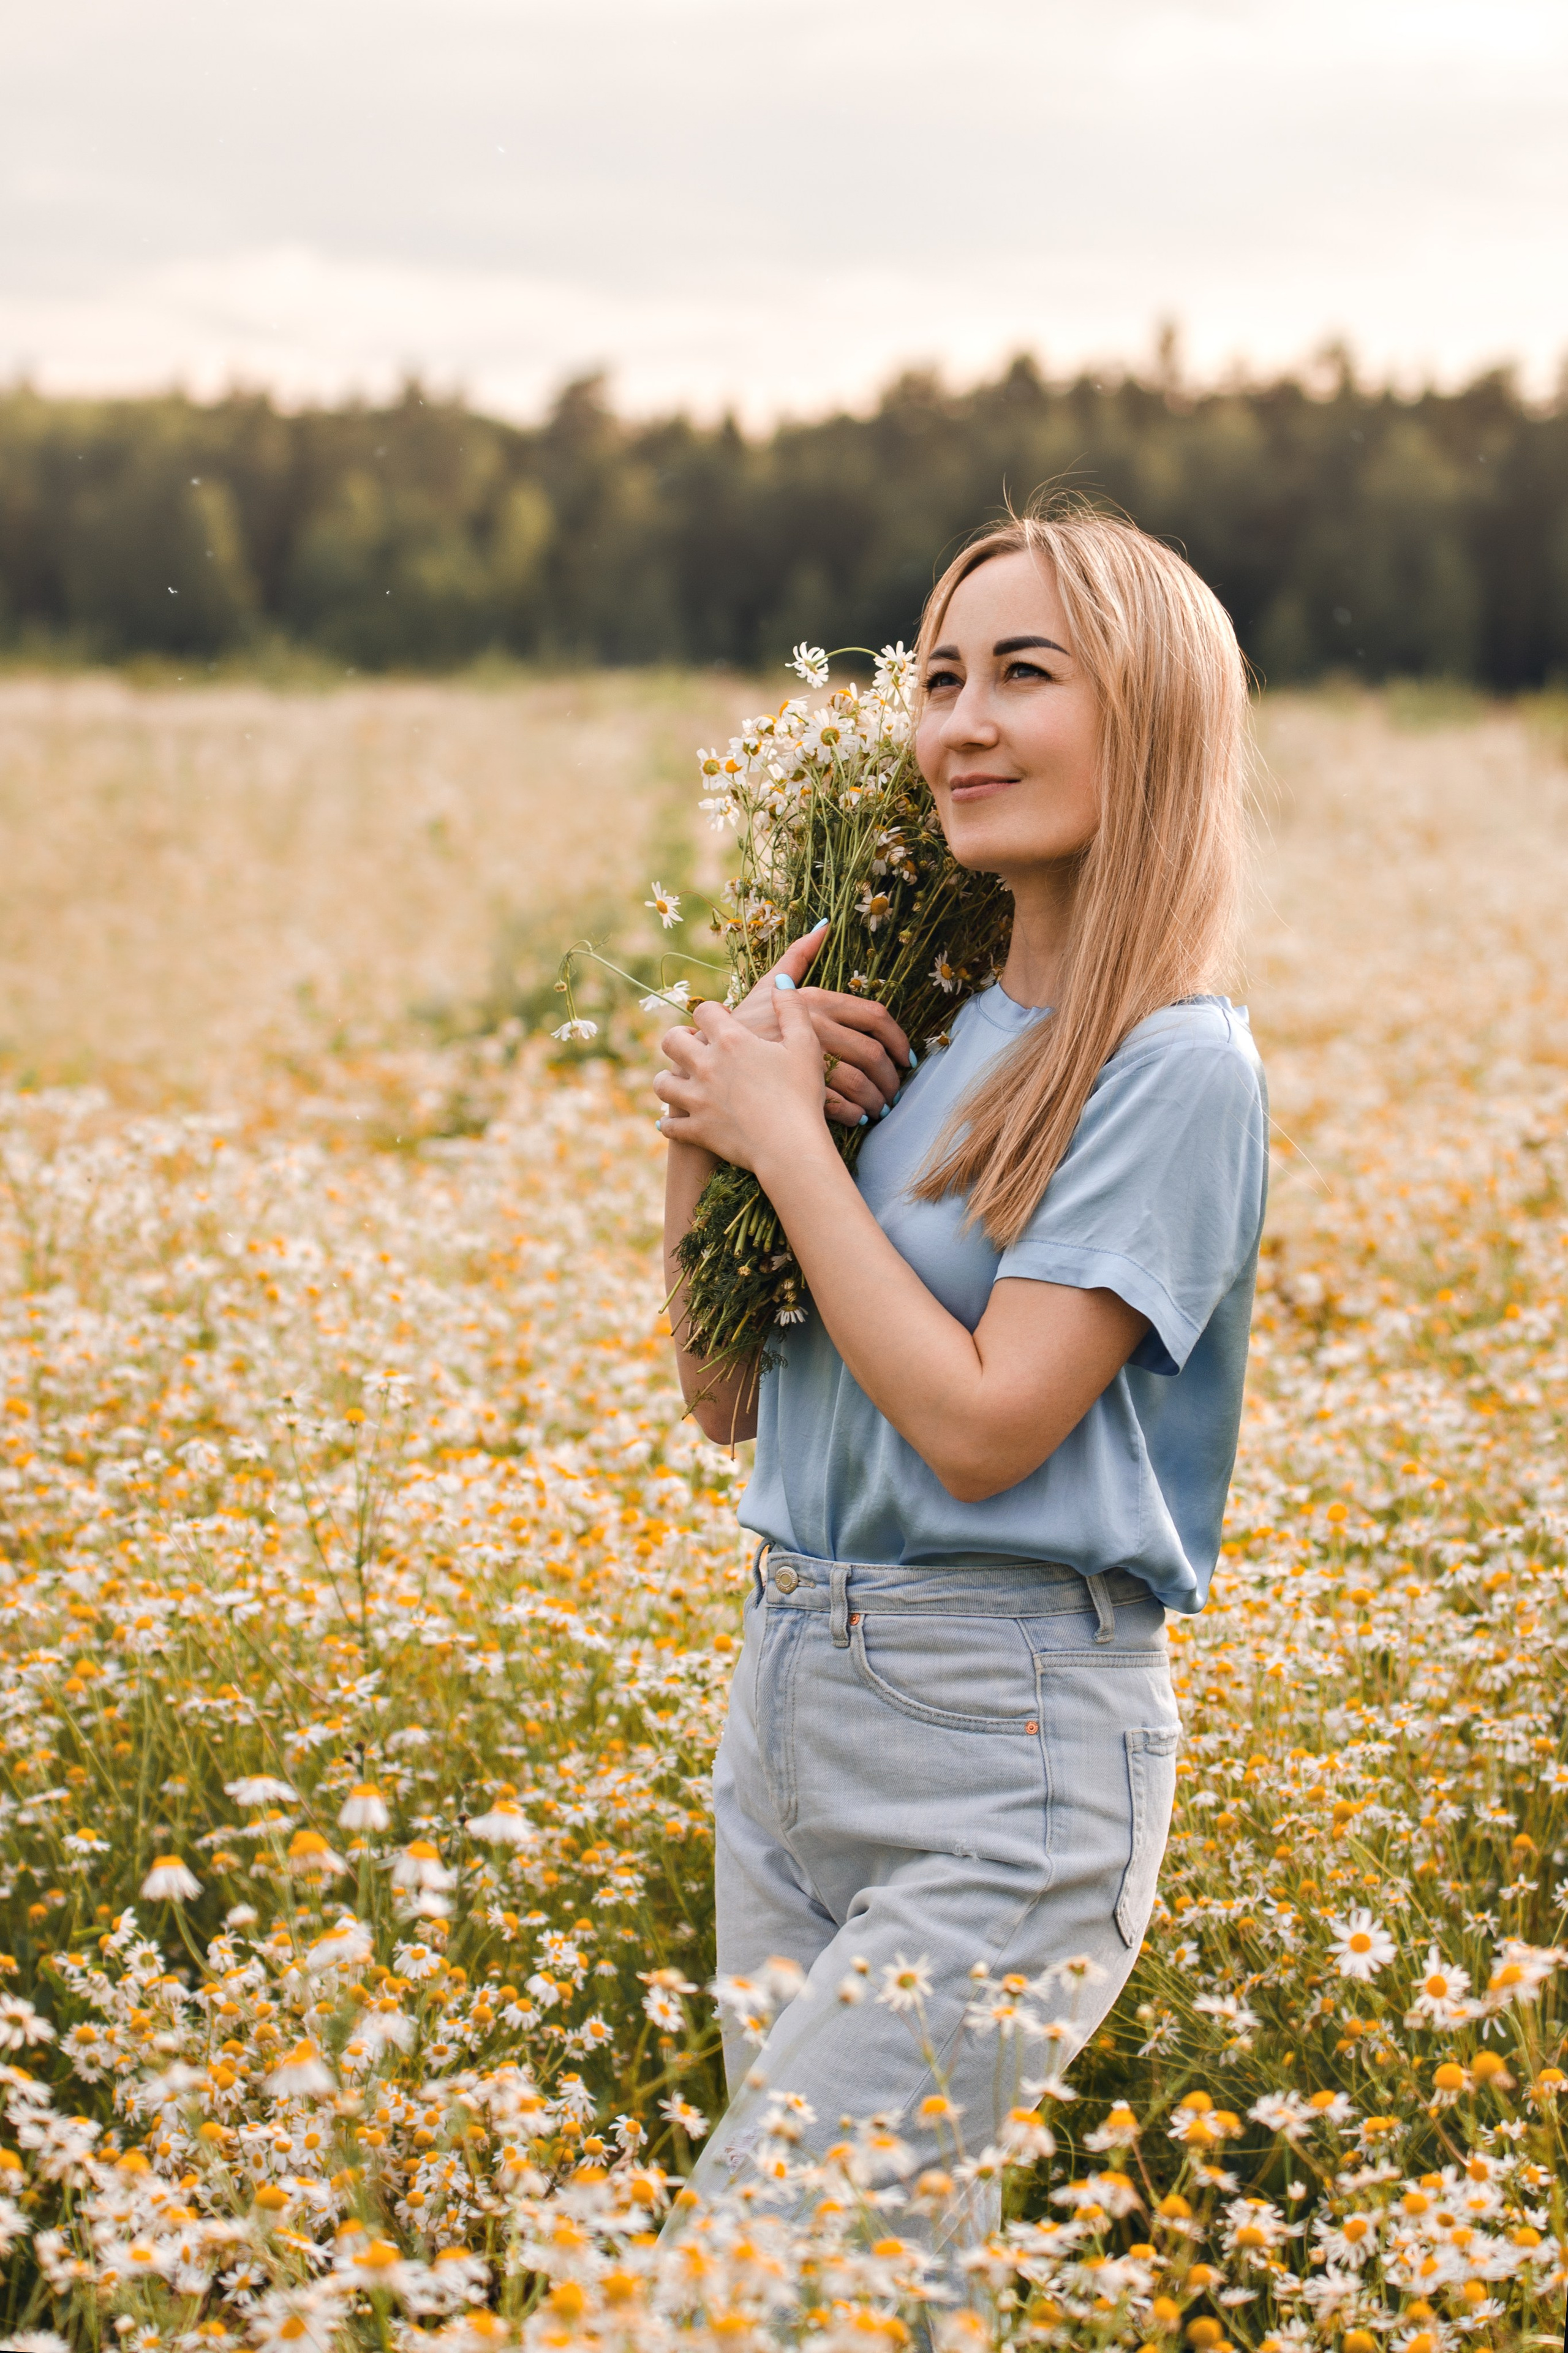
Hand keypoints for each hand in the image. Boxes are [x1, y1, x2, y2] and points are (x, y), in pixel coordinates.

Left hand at [654, 990, 834, 1175]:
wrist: (791, 1147)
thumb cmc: (802, 1094)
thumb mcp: (806, 1045)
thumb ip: (793, 1009)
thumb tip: (782, 983)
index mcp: (731, 1041)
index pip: (705, 1011)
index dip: (713, 1012)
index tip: (723, 1020)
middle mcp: (706, 1067)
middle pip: (672, 1041)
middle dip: (679, 1038)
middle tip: (693, 1044)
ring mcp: (697, 1100)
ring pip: (662, 1082)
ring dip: (668, 1078)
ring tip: (680, 1080)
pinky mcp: (696, 1131)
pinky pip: (670, 1125)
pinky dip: (670, 1123)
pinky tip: (673, 1122)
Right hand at [727, 923, 913, 1125]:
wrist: (704, 1069)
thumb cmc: (741, 1027)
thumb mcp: (765, 987)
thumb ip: (796, 956)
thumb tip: (824, 924)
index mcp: (813, 1001)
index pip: (875, 1016)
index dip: (898, 1039)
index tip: (907, 1058)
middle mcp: (811, 1027)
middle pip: (872, 1054)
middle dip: (891, 1078)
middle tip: (895, 1092)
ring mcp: (802, 1060)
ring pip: (859, 1082)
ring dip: (876, 1099)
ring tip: (878, 1109)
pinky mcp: (793, 1092)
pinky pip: (839, 1106)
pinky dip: (854, 1115)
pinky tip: (856, 1119)